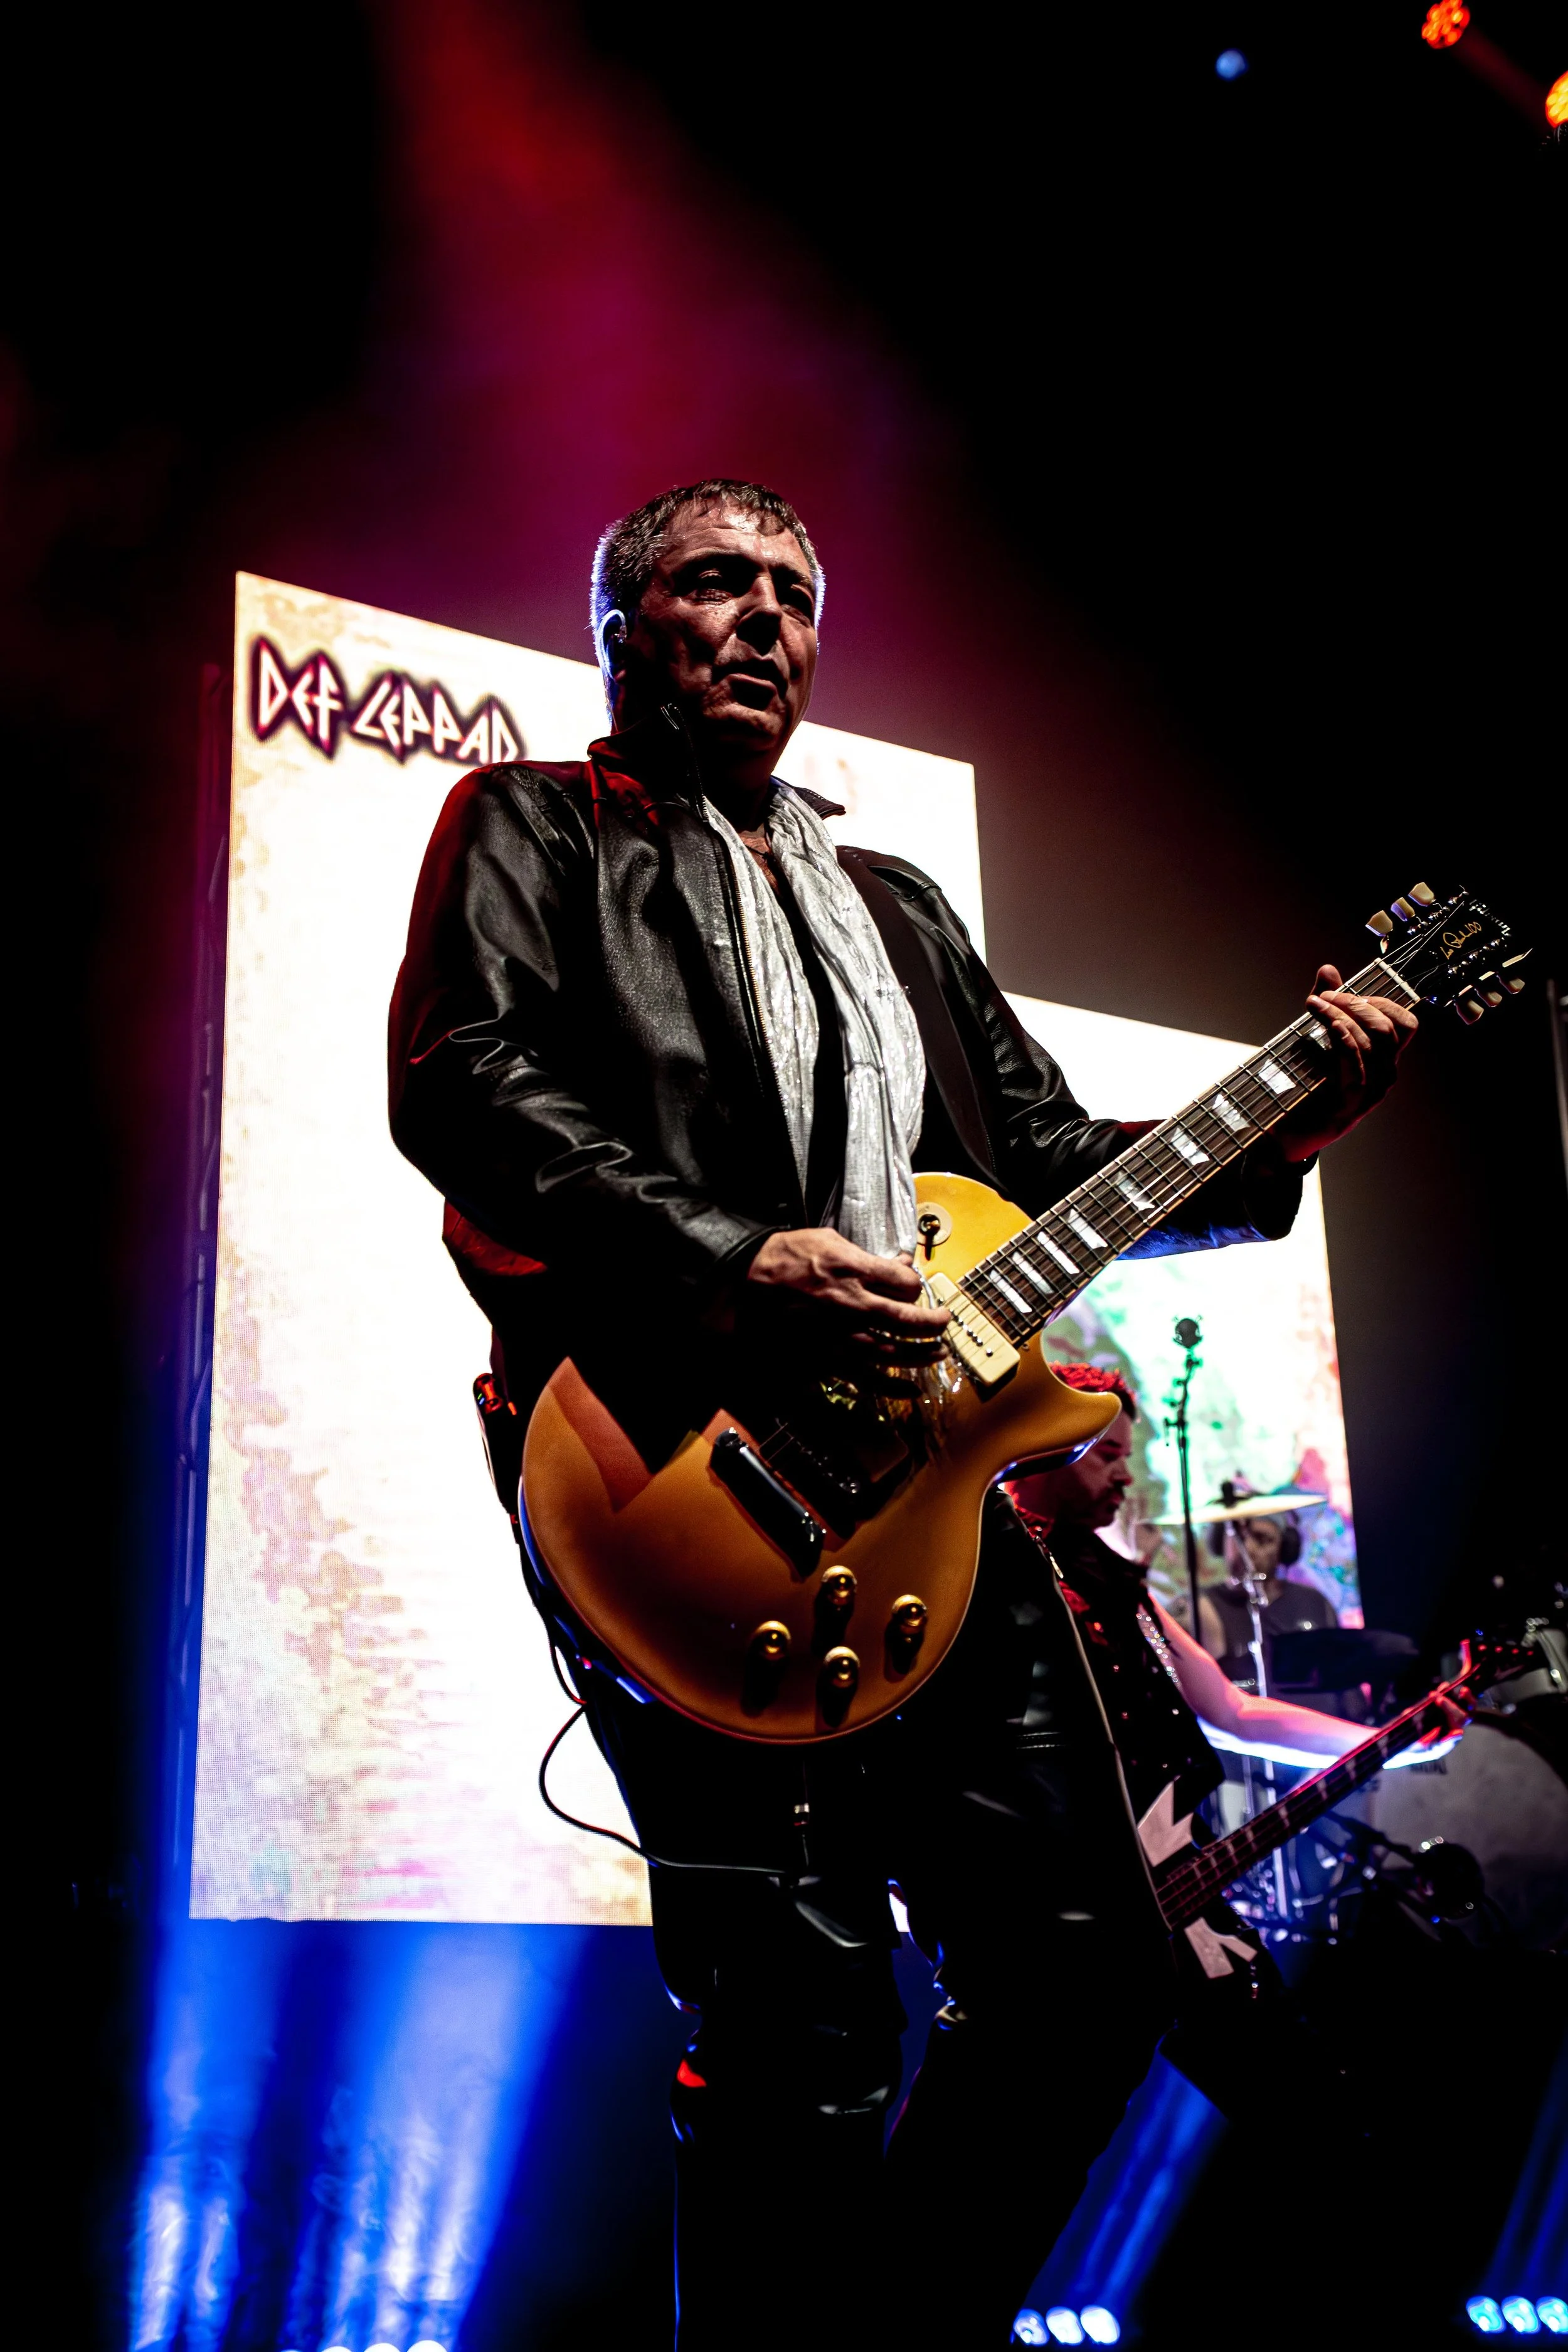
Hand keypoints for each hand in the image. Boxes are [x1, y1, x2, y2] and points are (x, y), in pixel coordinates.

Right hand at [744, 1227, 949, 1372]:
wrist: (741, 1286)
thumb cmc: (783, 1259)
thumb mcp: (827, 1241)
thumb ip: (866, 1255)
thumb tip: (900, 1263)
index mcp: (854, 1271)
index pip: (906, 1283)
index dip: (915, 1285)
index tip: (912, 1288)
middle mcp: (853, 1306)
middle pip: (909, 1319)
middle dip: (932, 1323)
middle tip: (943, 1323)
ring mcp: (841, 1337)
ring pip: (895, 1353)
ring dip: (922, 1355)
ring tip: (938, 1353)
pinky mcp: (827, 1361)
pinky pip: (866, 1380)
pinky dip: (892, 1388)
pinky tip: (911, 1391)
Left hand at [1275, 965, 1418, 1161]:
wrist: (1285, 1133)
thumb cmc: (1305, 1086)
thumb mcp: (1317, 1039)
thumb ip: (1328, 1005)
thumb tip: (1329, 969)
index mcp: (1382, 1059)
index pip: (1405, 1023)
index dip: (1381, 1001)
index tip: (1345, 991)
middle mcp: (1384, 1075)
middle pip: (1388, 1028)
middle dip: (1355, 1003)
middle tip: (1325, 995)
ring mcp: (1371, 1092)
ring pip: (1372, 1042)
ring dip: (1343, 1016)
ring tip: (1316, 1005)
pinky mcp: (1351, 1104)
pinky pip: (1357, 1065)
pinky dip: (1344, 1040)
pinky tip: (1331, 1025)